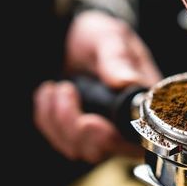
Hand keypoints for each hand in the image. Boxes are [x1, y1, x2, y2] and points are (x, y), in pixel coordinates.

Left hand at [34, 10, 162, 162]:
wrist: (78, 37)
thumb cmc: (101, 36)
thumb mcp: (110, 38)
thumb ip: (117, 58)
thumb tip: (126, 82)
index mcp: (140, 99)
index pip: (138, 136)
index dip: (113, 139)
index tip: (89, 121)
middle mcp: (122, 119)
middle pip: (102, 149)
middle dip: (75, 128)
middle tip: (66, 90)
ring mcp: (100, 125)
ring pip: (76, 148)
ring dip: (57, 118)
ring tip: (59, 86)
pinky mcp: (77, 127)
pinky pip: (56, 137)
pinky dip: (46, 116)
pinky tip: (51, 93)